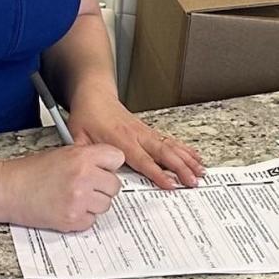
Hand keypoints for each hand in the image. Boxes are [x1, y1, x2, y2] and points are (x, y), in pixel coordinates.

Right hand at [0, 144, 124, 231]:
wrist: (8, 189)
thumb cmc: (30, 171)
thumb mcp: (62, 153)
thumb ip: (87, 158)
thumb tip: (107, 167)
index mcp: (81, 156)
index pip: (117, 158)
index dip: (109, 165)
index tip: (103, 168)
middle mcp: (84, 177)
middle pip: (114, 185)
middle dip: (102, 187)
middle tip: (85, 185)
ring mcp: (79, 200)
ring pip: (105, 205)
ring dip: (93, 203)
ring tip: (73, 197)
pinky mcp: (72, 220)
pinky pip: (91, 221)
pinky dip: (82, 217)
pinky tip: (67, 207)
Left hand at [67, 87, 204, 189]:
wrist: (94, 94)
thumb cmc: (87, 115)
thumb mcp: (78, 136)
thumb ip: (83, 155)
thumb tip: (85, 173)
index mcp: (121, 139)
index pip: (142, 159)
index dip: (157, 173)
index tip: (170, 184)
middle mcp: (137, 135)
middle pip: (163, 152)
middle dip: (180, 168)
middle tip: (193, 181)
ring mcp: (145, 132)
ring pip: (170, 146)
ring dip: (187, 159)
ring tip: (201, 171)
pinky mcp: (148, 130)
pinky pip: (169, 140)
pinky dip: (184, 149)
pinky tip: (195, 157)